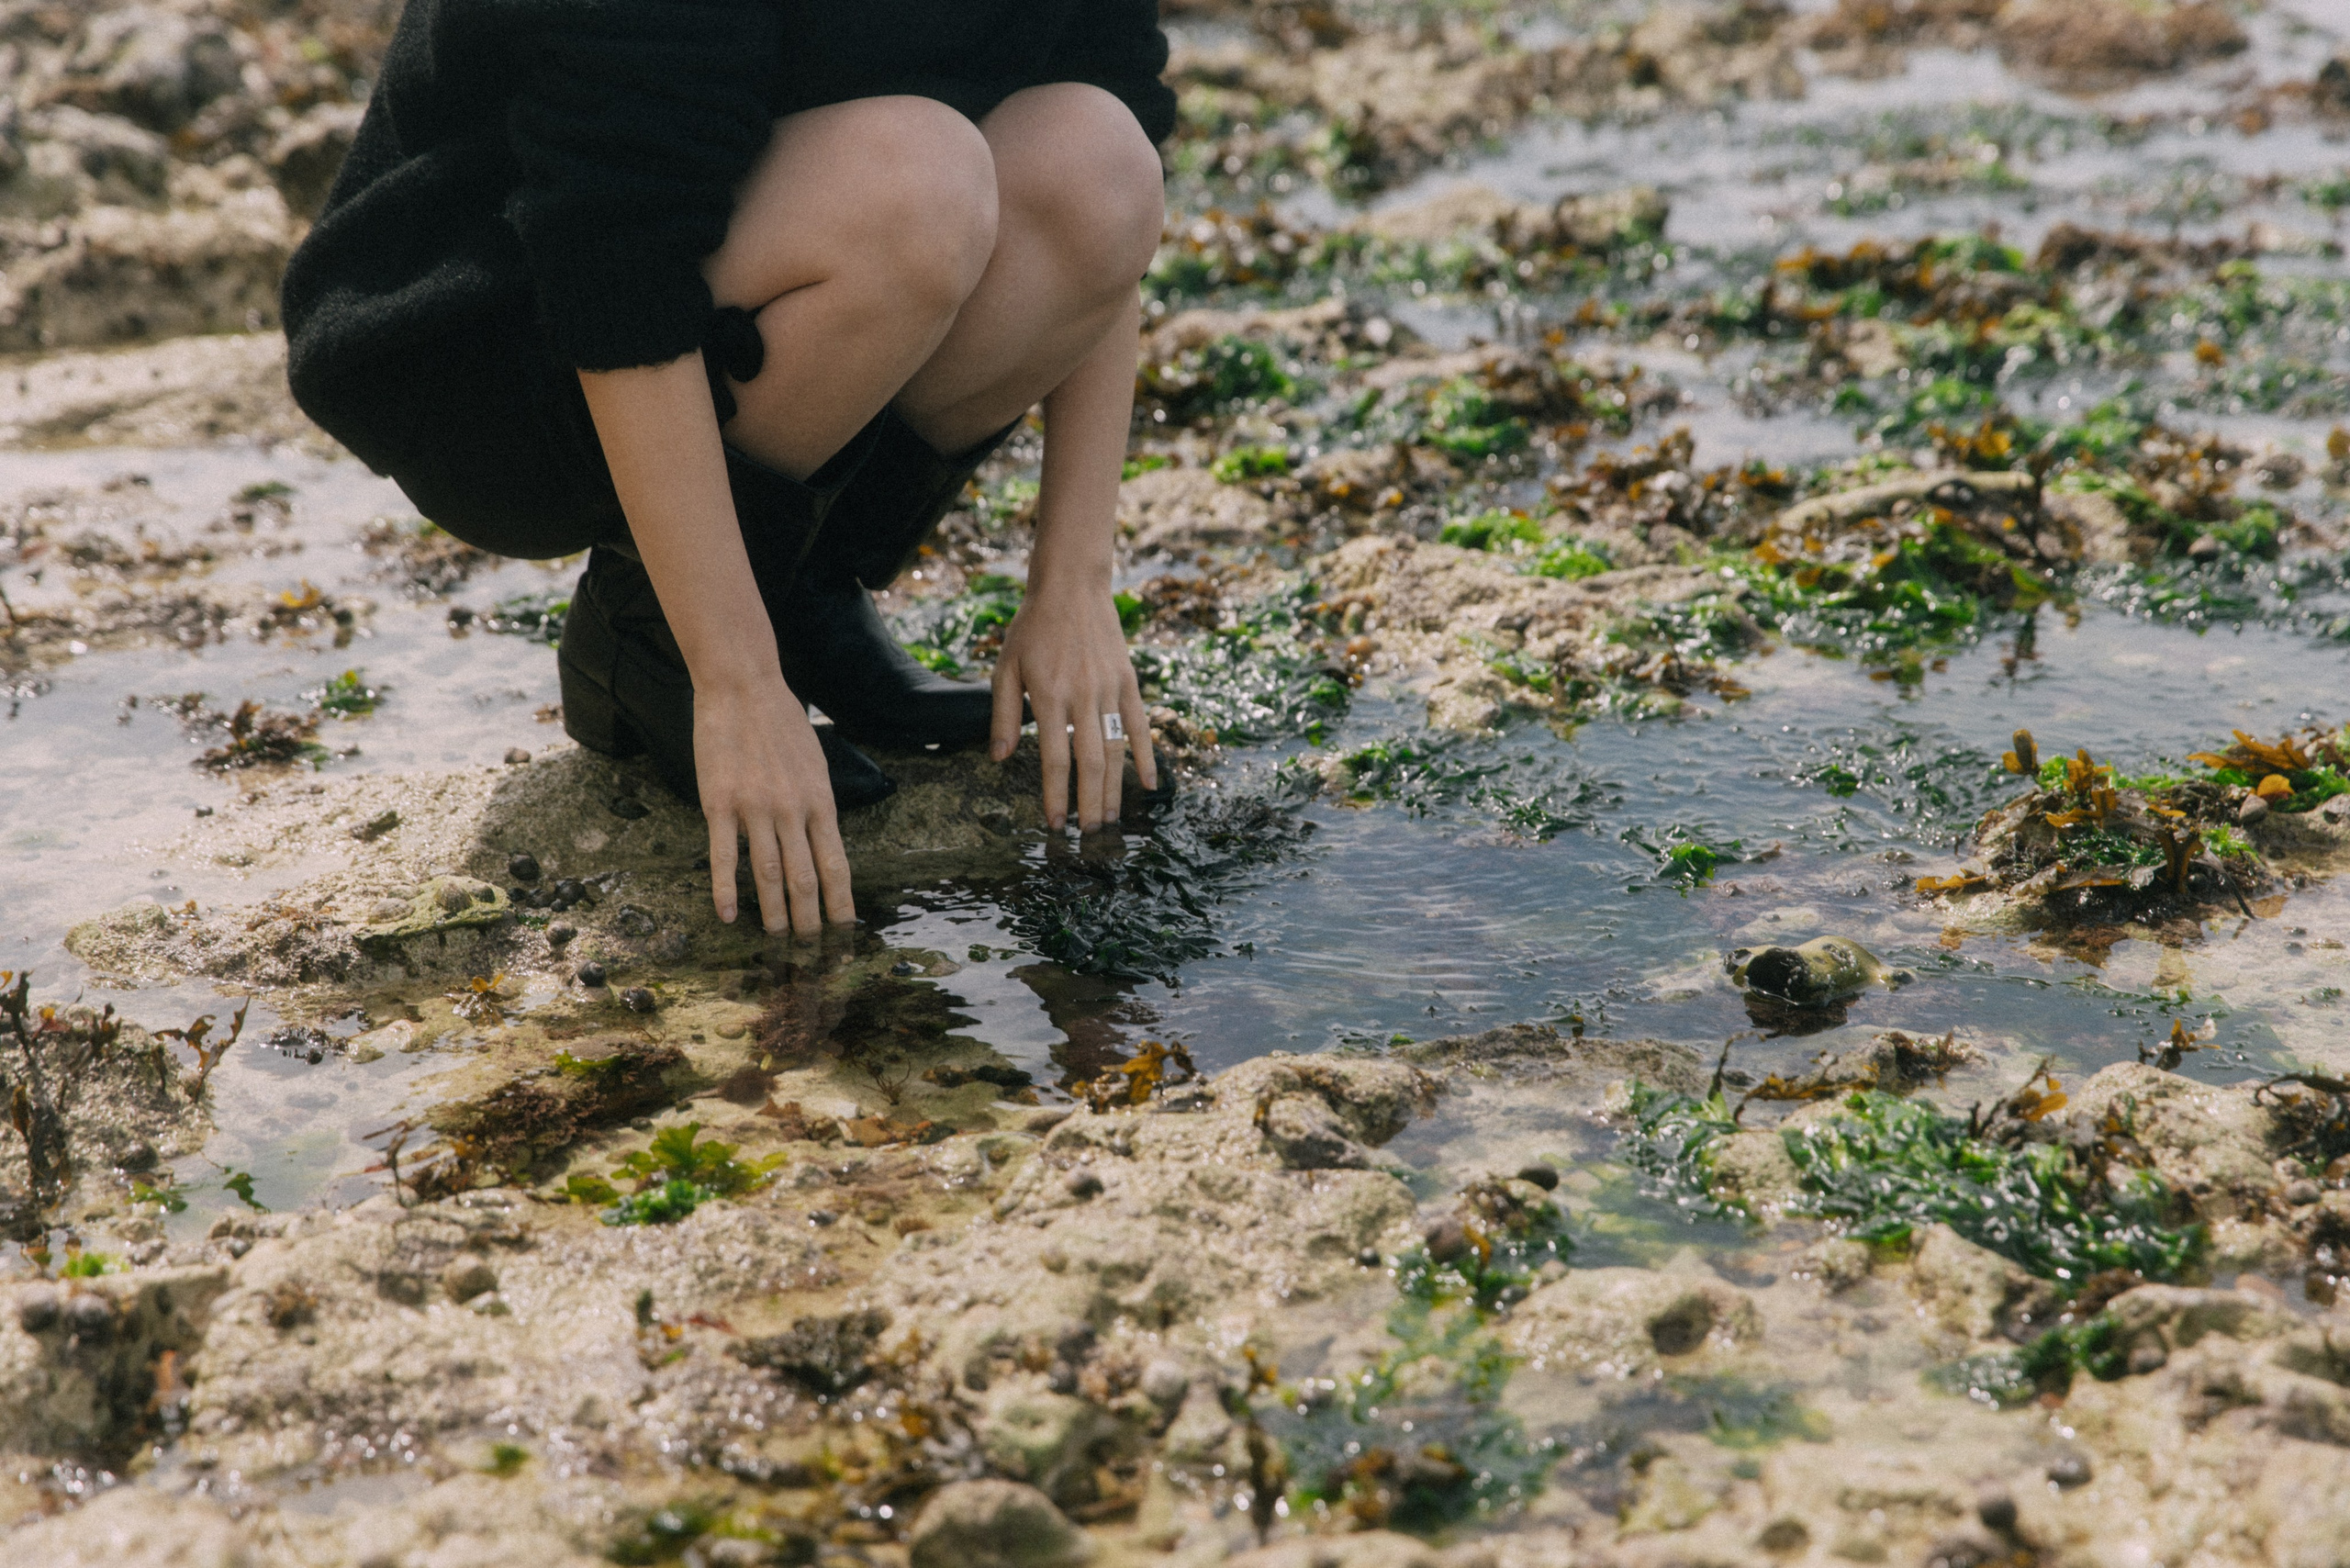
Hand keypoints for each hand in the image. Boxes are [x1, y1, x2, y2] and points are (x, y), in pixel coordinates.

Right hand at [694, 673, 854, 935]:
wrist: (742, 687)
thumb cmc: (781, 722)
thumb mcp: (815, 763)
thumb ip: (818, 804)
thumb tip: (825, 839)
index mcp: (820, 801)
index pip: (836, 864)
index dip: (840, 901)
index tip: (844, 929)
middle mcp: (792, 810)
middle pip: (804, 878)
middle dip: (809, 918)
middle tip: (809, 947)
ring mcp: (755, 808)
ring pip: (768, 873)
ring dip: (773, 912)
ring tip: (775, 937)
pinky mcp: (719, 804)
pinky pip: (725, 855)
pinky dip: (726, 889)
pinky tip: (727, 915)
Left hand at [990, 578, 1157, 829]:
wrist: (1072, 586)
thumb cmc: (1032, 628)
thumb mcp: (1006, 667)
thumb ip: (1003, 715)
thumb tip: (999, 759)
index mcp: (1050, 695)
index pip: (1055, 759)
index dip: (1056, 796)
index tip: (1055, 824)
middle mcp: (1083, 696)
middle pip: (1091, 763)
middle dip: (1090, 804)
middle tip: (1089, 836)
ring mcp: (1110, 689)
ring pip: (1117, 750)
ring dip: (1115, 789)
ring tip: (1111, 820)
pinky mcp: (1128, 681)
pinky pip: (1140, 725)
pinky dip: (1147, 756)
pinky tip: (1148, 784)